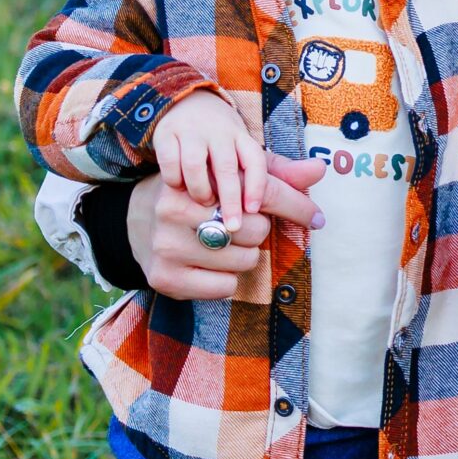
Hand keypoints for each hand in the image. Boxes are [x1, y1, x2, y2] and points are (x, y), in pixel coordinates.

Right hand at [127, 156, 328, 301]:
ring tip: (220, 244)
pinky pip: (225, 288)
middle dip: (256, 230)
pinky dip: (226, 280)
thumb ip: (276, 173)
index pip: (263, 192)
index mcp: (199, 177)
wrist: (137, 218)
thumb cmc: (199, 194)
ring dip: (243, 256)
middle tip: (235, 226)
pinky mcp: (165, 277)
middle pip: (257, 230)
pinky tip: (209, 266)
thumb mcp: (233, 175)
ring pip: (244, 261)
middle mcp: (179, 208)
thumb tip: (320, 170)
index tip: (317, 218)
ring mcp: (168, 245)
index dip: (296, 206)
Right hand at [152, 90, 267, 215]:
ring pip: (195, 165)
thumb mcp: (242, 147)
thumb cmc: (219, 140)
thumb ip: (264, 172)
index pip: (254, 159)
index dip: (256, 185)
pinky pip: (169, 162)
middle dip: (230, 200)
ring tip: (204, 203)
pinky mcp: (165, 134)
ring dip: (200, 190)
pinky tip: (178, 189)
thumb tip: (297, 189)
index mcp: (240, 135)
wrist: (185, 101)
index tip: (253, 209)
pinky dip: (174, 179)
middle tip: (231, 226)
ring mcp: (190, 131)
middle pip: (226, 167)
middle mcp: (218, 131)